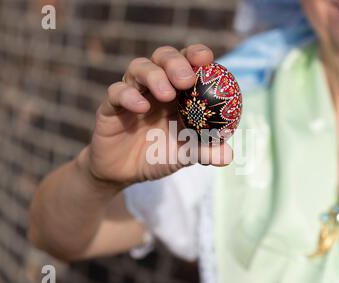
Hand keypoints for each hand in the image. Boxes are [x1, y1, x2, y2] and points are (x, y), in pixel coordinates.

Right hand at [83, 44, 233, 187]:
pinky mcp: (110, 106)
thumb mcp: (184, 156)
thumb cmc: (158, 157)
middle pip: (163, 57)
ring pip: (138, 67)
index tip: (207, 58)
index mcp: (177, 91)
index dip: (196, 54)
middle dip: (175, 62)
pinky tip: (141, 107)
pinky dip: (129, 95)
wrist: (124, 173)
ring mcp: (132, 93)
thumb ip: (204, 152)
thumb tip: (228, 156)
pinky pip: (116, 92)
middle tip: (187, 79)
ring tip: (167, 94)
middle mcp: (154, 86)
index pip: (186, 62)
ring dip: (154, 76)